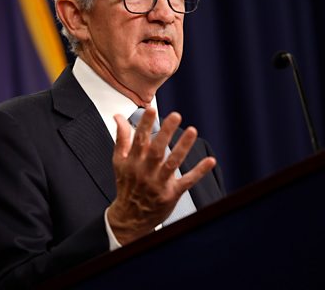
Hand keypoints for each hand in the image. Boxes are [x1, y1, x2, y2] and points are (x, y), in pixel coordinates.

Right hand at [107, 107, 215, 244]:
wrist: (129, 217)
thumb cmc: (126, 185)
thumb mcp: (118, 161)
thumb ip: (121, 137)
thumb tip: (118, 116)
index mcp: (132, 161)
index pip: (138, 139)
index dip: (145, 124)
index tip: (152, 110)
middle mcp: (145, 171)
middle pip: (156, 150)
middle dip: (165, 132)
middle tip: (175, 115)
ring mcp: (158, 183)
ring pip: (172, 163)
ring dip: (182, 147)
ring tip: (192, 131)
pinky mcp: (171, 194)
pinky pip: (186, 182)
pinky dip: (198, 172)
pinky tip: (210, 161)